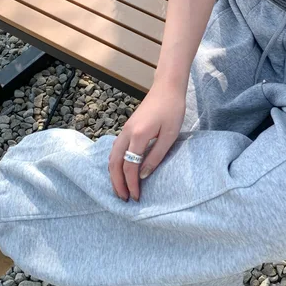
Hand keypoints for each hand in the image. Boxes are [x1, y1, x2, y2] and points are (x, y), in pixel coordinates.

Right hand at [108, 83, 186, 202]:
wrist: (167, 87)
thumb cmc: (173, 109)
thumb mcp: (170, 135)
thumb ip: (156, 156)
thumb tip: (144, 175)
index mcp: (138, 135)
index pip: (130, 166)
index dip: (132, 184)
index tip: (136, 197)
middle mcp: (126, 133)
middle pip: (115, 164)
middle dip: (117, 183)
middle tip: (124, 198)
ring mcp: (124, 129)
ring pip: (112, 157)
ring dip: (114, 174)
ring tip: (120, 189)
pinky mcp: (127, 128)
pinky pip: (115, 150)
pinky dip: (115, 163)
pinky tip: (121, 171)